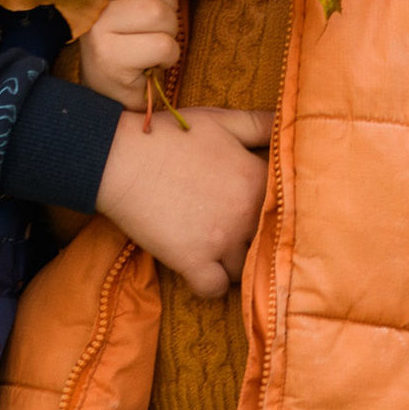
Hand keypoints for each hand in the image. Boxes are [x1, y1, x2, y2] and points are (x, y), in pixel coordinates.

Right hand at [80, 0, 185, 109]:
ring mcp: (96, 28)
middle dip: (168, 7)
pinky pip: (162, 45)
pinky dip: (168, 56)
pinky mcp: (108, 58)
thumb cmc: (138, 37)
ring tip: (150, 44)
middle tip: (152, 27)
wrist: (116, 92)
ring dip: (169, 34)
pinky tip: (150, 63)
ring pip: (159, 13)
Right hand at [95, 106, 271, 297]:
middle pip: (267, 239)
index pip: (287, 204)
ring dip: (233, 258)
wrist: (119, 157)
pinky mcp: (193, 263)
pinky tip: (199, 264)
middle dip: (254, 234)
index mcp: (256, 178)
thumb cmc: (168, 135)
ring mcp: (221, 243)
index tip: (255, 202)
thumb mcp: (218, 119)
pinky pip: (214, 289)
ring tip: (214, 241)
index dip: (272, 204)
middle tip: (231, 222)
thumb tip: (289, 122)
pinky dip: (208, 281)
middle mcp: (246, 215)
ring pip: (244, 267)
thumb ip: (259, 124)